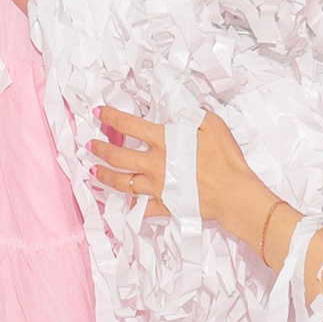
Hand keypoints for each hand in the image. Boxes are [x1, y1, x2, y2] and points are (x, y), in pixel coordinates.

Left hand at [89, 107, 256, 224]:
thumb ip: (192, 116)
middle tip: (89, 144)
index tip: (99, 114)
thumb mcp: (212, 124)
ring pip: (121, 182)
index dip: (110, 118)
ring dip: (104, 176)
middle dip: (99, 148)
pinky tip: (123, 203)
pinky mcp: (163, 205)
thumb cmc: (225, 158)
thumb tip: (181, 115)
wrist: (233, 192)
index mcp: (163, 140)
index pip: (128, 125)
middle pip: (117, 155)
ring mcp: (156, 186)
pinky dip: (131, 206)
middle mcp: (154, 163)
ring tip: (93, 171)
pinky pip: (141, 208)